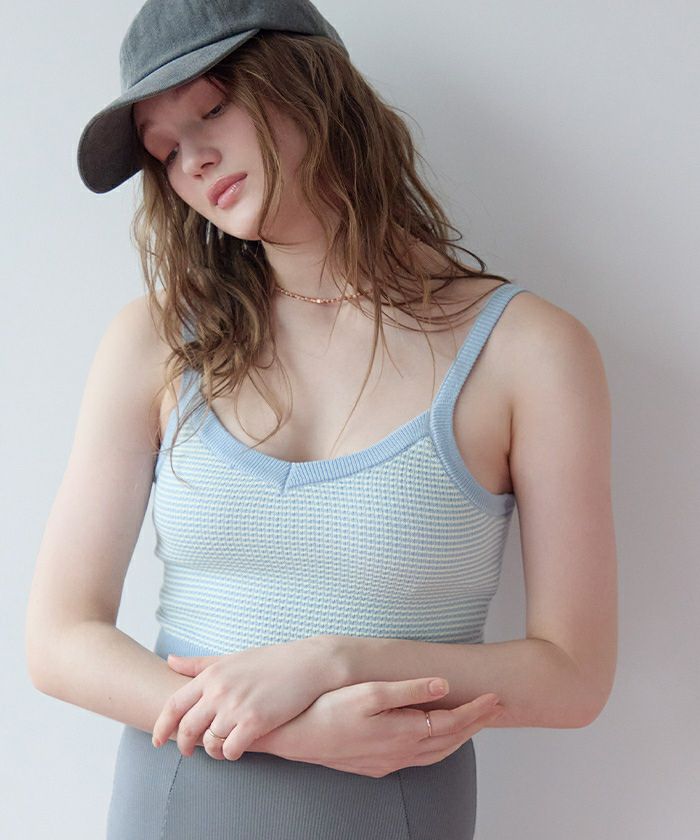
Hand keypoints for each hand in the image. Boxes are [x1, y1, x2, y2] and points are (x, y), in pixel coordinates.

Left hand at [152, 636, 337, 760]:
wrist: (306, 664)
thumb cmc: (269, 661)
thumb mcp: (231, 657)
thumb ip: (199, 664)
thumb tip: (169, 661)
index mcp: (212, 675)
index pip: (173, 705)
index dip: (160, 727)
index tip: (157, 741)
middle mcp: (220, 690)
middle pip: (187, 728)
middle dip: (183, 745)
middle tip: (187, 752)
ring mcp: (237, 707)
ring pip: (209, 742)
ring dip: (210, 751)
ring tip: (218, 749)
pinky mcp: (255, 722)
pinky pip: (230, 749)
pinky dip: (230, 754)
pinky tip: (237, 749)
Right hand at [248, 677, 504, 776]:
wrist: (294, 738)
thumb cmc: (327, 711)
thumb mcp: (369, 692)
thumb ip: (409, 689)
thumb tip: (443, 685)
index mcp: (403, 733)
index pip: (452, 723)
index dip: (476, 710)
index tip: (495, 697)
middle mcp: (400, 753)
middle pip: (450, 741)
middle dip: (475, 723)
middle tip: (495, 707)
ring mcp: (389, 762)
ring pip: (437, 753)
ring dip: (459, 737)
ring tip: (474, 720)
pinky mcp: (377, 765)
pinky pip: (421, 758)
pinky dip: (439, 747)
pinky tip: (436, 738)